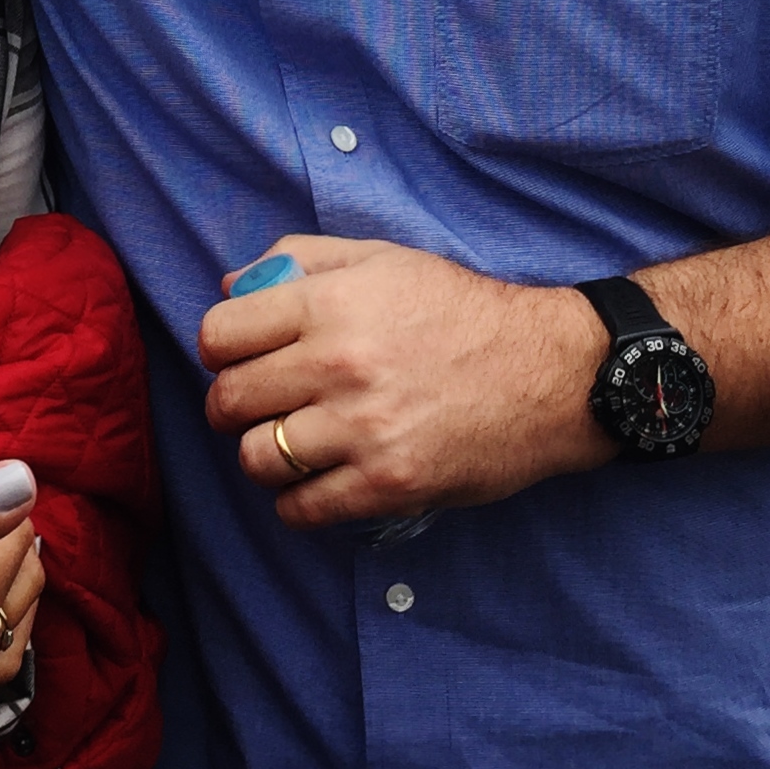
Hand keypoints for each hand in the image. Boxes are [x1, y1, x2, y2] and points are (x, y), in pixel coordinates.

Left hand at [201, 236, 613, 525]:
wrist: (550, 372)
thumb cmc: (461, 311)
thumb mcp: (383, 259)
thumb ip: (301, 260)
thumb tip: (232, 286)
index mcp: (329, 303)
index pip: (219, 335)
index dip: (221, 350)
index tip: (241, 359)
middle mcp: (338, 364)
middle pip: (229, 401)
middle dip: (233, 406)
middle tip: (261, 406)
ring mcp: (363, 429)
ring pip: (256, 458)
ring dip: (264, 455)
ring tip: (292, 444)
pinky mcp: (389, 483)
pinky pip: (301, 508)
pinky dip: (297, 501)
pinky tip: (318, 481)